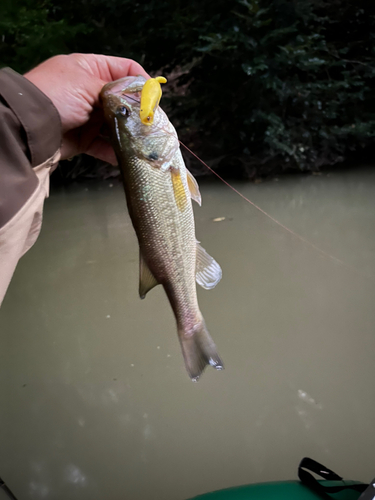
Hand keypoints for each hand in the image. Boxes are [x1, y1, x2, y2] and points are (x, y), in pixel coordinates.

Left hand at [24, 53, 148, 163]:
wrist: (30, 127)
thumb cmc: (58, 95)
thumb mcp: (88, 84)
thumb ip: (118, 91)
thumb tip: (143, 98)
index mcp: (90, 68)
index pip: (125, 69)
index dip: (142, 82)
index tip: (154, 99)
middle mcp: (91, 91)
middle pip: (124, 100)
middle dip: (139, 112)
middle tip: (154, 124)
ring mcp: (88, 117)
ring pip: (117, 125)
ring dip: (130, 134)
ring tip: (146, 142)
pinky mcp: (84, 140)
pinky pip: (105, 146)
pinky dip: (116, 153)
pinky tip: (128, 157)